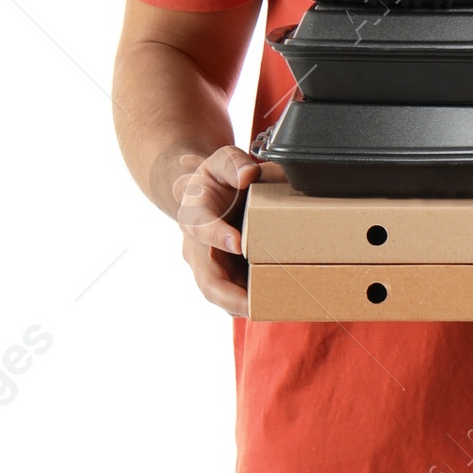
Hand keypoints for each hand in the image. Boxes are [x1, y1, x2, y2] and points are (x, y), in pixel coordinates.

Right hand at [169, 143, 284, 317]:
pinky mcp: (225, 278)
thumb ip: (233, 164)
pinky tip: (278, 307)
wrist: (204, 196)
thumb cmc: (216, 180)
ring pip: (221, 297)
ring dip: (244, 307)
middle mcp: (197, 249)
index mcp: (194, 215)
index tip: (238, 243)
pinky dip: (253, 305)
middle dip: (230, 295)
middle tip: (254, 304)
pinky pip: (235, 299)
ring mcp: (209, 268)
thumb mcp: (220, 162)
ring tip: (273, 310)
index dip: (216, 236)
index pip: (200, 227)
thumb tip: (248, 175)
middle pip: (207, 280)